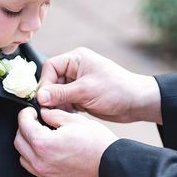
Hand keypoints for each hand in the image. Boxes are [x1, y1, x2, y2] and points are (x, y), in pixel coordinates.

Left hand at [15, 107, 115, 176]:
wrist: (111, 166)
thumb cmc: (97, 144)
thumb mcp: (74, 120)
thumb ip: (53, 115)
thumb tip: (44, 113)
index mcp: (43, 144)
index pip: (23, 125)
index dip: (25, 114)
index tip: (30, 112)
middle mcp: (41, 162)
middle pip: (19, 142)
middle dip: (24, 129)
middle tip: (34, 122)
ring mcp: (46, 175)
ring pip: (24, 158)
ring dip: (28, 146)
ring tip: (40, 137)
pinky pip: (36, 170)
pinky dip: (36, 159)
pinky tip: (47, 152)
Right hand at [37, 47, 161, 123]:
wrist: (136, 103)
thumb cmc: (116, 90)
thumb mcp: (86, 90)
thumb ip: (61, 93)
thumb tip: (39, 97)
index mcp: (76, 59)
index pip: (50, 67)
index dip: (45, 83)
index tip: (44, 99)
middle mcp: (75, 70)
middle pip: (51, 81)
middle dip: (50, 96)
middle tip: (49, 109)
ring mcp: (78, 84)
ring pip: (57, 94)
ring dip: (56, 105)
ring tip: (58, 114)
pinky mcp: (81, 98)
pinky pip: (65, 103)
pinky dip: (63, 110)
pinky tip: (66, 117)